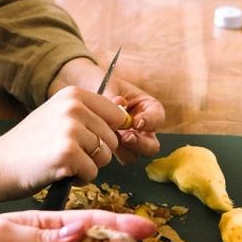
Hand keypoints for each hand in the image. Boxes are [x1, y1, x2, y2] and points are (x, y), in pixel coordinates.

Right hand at [0, 85, 148, 211]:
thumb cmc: (28, 145)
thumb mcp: (57, 117)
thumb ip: (88, 114)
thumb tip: (125, 114)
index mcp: (74, 94)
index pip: (117, 115)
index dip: (107, 134)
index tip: (89, 142)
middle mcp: (74, 106)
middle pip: (113, 137)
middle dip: (97, 153)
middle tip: (68, 155)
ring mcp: (71, 129)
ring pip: (105, 156)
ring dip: (89, 166)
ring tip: (63, 162)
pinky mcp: (68, 153)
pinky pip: (93, 172)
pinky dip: (79, 178)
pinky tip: (59, 171)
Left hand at [48, 57, 163, 163]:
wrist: (83, 89)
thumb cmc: (100, 83)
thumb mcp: (109, 86)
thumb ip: (114, 97)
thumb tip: (119, 104)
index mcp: (147, 107)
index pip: (157, 117)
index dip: (150, 122)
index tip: (137, 122)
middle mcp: (142, 128)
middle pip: (151, 145)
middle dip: (140, 143)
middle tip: (126, 137)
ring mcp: (129, 140)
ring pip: (135, 155)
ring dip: (123, 150)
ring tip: (107, 137)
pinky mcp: (115, 149)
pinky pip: (117, 157)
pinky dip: (109, 151)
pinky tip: (98, 140)